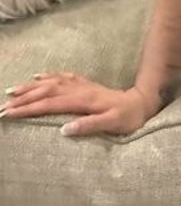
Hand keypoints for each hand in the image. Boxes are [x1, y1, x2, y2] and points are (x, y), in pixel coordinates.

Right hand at [1, 73, 157, 136]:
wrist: (143, 103)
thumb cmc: (128, 118)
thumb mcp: (113, 124)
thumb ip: (90, 126)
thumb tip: (65, 130)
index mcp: (84, 100)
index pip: (50, 104)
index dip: (28, 108)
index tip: (9, 113)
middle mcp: (80, 89)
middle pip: (47, 91)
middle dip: (23, 98)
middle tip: (3, 106)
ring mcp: (82, 85)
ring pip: (52, 82)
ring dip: (32, 86)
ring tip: (12, 91)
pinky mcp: (85, 85)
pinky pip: (63, 77)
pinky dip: (49, 76)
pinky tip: (39, 76)